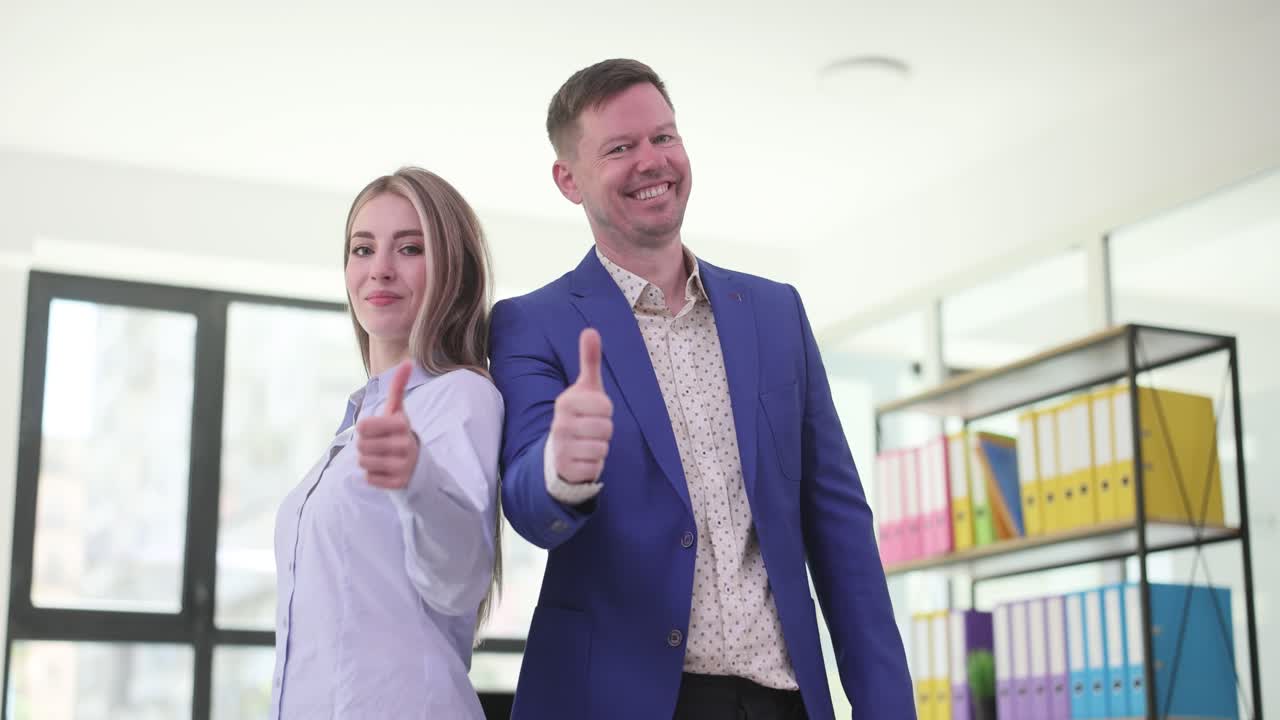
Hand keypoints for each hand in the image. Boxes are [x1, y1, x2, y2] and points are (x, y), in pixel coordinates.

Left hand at [356, 360, 417, 488]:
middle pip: (361, 446)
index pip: (363, 426)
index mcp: (402, 425)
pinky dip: (373, 476)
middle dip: (365, 445)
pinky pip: (370, 479)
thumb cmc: (399, 432)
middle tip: (378, 444)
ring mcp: (403, 466)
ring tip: (381, 457)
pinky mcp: (399, 483)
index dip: (364, 428)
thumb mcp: (398, 411)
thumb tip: (407, 362)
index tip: (373, 429)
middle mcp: (405, 445)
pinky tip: (385, 470)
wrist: (419, 464)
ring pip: (363, 463)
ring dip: (367, 460)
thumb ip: (398, 387)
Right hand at [551, 328, 613, 483]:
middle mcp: (559, 424)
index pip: (605, 406)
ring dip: (600, 447)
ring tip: (587, 443)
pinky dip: (594, 463)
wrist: (559, 451)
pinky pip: (596, 466)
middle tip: (591, 429)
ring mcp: (561, 447)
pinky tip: (583, 458)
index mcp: (565, 402)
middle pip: (606, 428)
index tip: (593, 410)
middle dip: (604, 430)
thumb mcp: (586, 388)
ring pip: (603, 447)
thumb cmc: (579, 415)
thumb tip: (590, 331)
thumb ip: (589, 360)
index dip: (605, 410)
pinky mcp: (567, 468)